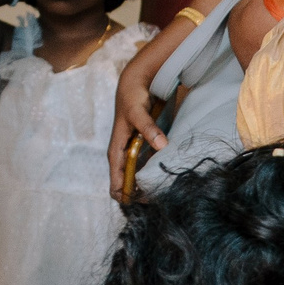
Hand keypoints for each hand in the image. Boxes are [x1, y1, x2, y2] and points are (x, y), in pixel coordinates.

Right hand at [107, 48, 169, 198]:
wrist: (137, 81)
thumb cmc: (132, 97)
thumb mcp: (137, 112)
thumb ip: (148, 128)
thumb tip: (160, 146)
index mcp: (116, 151)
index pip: (115, 184)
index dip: (125, 196)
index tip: (140, 203)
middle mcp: (123, 155)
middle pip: (127, 184)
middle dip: (138, 195)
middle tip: (156, 201)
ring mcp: (134, 151)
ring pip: (138, 177)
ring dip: (147, 185)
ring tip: (163, 193)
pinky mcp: (144, 146)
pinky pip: (148, 166)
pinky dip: (155, 173)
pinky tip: (168, 176)